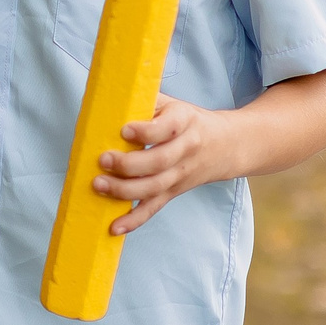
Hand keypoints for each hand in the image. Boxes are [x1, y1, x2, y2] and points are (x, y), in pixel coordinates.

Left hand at [91, 96, 243, 235]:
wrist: (226, 145)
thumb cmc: (187, 120)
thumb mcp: (172, 103)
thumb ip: (144, 99)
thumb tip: (107, 96)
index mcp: (184, 121)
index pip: (167, 128)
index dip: (146, 131)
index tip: (124, 129)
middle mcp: (185, 149)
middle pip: (159, 162)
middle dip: (129, 164)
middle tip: (102, 160)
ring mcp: (180, 174)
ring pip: (154, 187)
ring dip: (125, 190)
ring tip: (99, 185)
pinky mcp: (173, 192)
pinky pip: (154, 208)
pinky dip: (134, 220)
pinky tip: (114, 227)